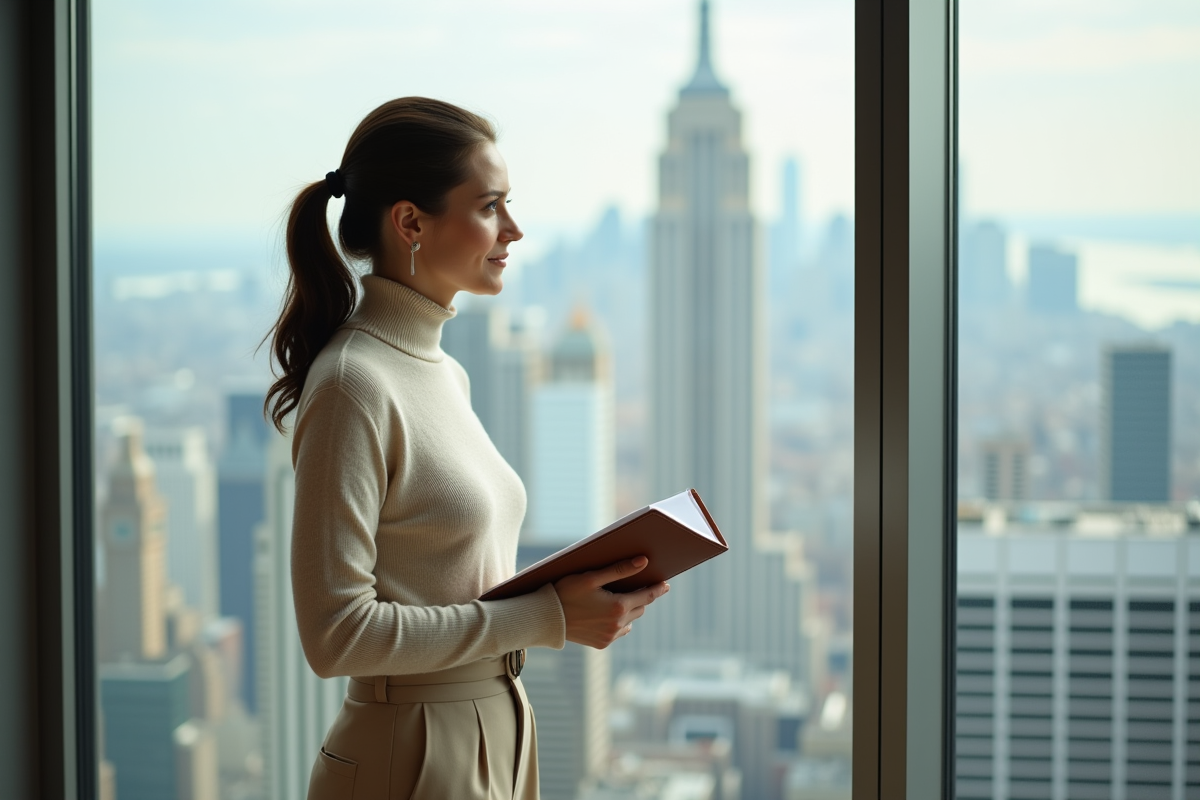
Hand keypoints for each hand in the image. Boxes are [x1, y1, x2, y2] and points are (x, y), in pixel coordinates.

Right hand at [552, 556, 669, 648]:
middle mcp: (618, 624)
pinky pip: (619, 631)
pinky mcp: (602, 643)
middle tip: (636, 586)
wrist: (546, 618)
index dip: (657, 589)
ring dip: (629, 610)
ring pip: (631, 621)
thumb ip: (620, 569)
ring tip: (620, 599)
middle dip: (640, 597)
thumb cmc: (566, 592)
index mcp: (618, 606)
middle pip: (640, 608)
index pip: (647, 596)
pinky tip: (608, 613)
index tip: (665, 584)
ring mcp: (610, 636)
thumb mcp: (592, 577)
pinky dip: (619, 622)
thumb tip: (644, 562)